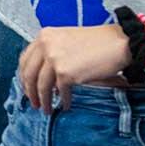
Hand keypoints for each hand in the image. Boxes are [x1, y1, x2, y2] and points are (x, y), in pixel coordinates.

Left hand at [17, 24, 131, 111]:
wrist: (119, 43)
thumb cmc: (98, 43)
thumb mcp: (67, 40)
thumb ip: (52, 52)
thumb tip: (42, 75)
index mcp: (44, 36)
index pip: (25, 58)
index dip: (24, 75)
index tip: (27, 87)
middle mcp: (46, 45)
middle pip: (29, 73)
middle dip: (30, 91)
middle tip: (33, 103)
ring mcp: (54, 58)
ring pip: (41, 85)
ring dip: (43, 100)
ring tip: (47, 110)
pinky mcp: (65, 72)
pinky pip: (59, 92)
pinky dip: (62, 100)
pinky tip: (66, 105)